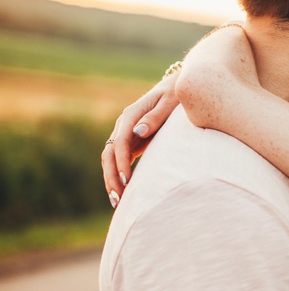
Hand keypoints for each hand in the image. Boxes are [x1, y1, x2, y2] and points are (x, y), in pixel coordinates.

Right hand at [101, 70, 179, 206]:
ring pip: (111, 159)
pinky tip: (122, 193)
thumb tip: (138, 131)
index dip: (121, 162)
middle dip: (111, 176)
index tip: (127, 181)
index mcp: (131, 115)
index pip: (120, 142)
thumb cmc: (176, 95)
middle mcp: (124, 125)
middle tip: (119, 198)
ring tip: (117, 202)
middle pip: (109, 153)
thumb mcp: (170, 103)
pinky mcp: (132, 142)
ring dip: (111, 179)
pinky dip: (119, 176)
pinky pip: (120, 161)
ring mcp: (125, 133)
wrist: (176, 89)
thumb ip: (156, 117)